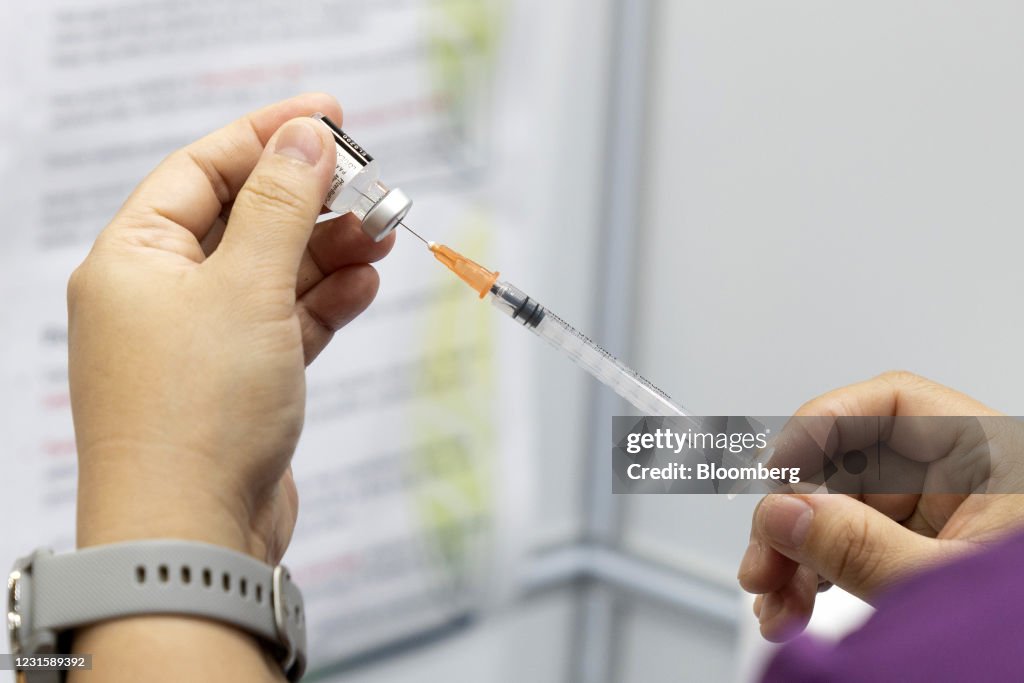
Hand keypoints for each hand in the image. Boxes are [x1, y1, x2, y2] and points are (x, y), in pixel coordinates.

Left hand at [68, 94, 393, 563]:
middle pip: (245, 220)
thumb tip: (305, 136)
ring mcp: (202, 340)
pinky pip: (288, 321)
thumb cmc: (193, 416)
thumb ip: (281, 207)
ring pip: (274, 272)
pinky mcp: (241, 380)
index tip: (328, 116)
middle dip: (311, 200)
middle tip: (372, 183)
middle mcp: (161, 295)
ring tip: (383, 230)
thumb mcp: (244, 288)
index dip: (266, 136)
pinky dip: (328, 301)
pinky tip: (365, 282)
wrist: (192, 536)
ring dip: (329, 250)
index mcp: (133, 259)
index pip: (202, 170)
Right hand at [736, 371, 1023, 640]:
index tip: (776, 468)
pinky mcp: (920, 556)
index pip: (891, 405)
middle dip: (794, 513)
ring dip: (794, 553)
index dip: (822, 425)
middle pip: (850, 465)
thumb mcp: (941, 584)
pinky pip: (850, 547)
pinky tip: (793, 604)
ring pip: (840, 511)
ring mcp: (938, 521)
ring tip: (774, 598)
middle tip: (764, 555)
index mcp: (990, 457)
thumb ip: (859, 546)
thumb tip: (784, 510)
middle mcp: (960, 481)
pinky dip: (814, 575)